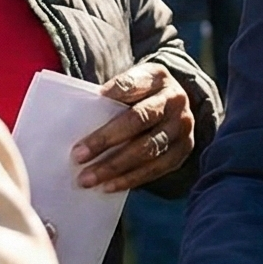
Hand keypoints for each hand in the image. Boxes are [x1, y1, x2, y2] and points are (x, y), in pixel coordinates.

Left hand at [72, 62, 194, 192]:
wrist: (176, 105)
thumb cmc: (142, 95)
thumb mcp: (133, 83)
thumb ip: (113, 95)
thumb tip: (79, 118)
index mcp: (157, 77)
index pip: (134, 83)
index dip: (115, 90)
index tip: (95, 99)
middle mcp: (174, 100)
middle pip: (139, 119)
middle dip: (106, 138)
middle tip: (78, 154)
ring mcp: (182, 127)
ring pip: (148, 149)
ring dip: (115, 166)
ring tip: (88, 178)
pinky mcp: (183, 150)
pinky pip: (156, 169)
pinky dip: (130, 179)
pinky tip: (108, 186)